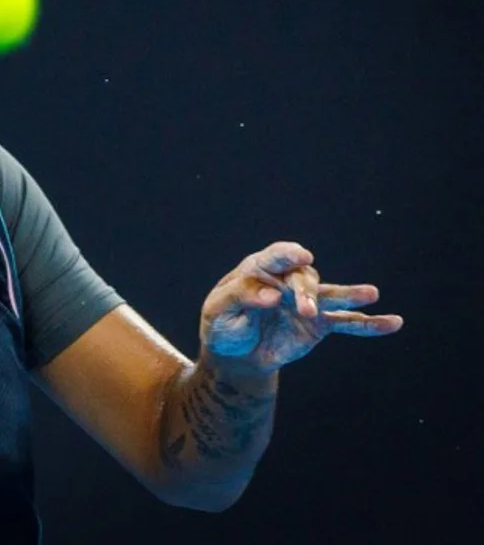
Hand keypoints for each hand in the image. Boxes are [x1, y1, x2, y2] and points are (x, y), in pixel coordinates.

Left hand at [199, 241, 402, 372]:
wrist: (236, 355)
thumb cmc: (223, 325)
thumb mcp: (218, 311)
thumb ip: (241, 298)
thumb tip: (272, 296)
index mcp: (259, 269)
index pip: (276, 256)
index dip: (290, 255)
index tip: (303, 257)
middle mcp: (287, 280)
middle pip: (304, 278)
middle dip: (306, 291)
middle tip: (305, 310)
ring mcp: (306, 301)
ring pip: (330, 295)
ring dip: (349, 295)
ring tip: (371, 294)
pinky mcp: (320, 323)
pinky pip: (347, 322)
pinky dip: (369, 324)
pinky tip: (393, 322)